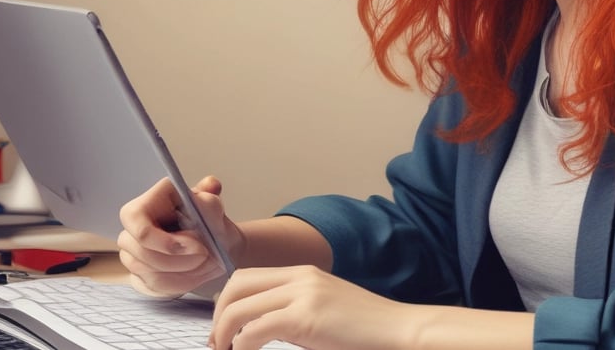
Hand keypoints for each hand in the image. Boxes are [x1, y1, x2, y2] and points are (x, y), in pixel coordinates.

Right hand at [117, 175, 243, 296]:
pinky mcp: (139, 273)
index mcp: (149, 202)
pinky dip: (181, 283)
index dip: (164, 242)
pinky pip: (154, 286)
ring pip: (149, 273)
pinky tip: (198, 273)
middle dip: (179, 261)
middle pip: (143, 254)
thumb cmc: (209, 221)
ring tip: (208, 263)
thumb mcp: (214, 207)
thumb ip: (209, 200)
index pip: (139, 226)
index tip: (197, 246)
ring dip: (184, 272)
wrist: (215, 241)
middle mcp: (133, 226)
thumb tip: (210, 185)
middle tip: (207, 256)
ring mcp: (133, 251)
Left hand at [208, 265, 414, 349]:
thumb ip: (293, 312)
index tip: (222, 331)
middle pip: (237, 284)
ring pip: (239, 305)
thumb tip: (258, 328)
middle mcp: (300, 277)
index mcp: (303, 273)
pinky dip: (242, 345)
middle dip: (218, 315)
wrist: (397, 329)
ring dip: (223, 332)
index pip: (247, 276)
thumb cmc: (363, 329)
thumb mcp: (323, 310)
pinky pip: (256, 329)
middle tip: (217, 343)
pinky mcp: (307, 318)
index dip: (226, 303)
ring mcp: (303, 294)